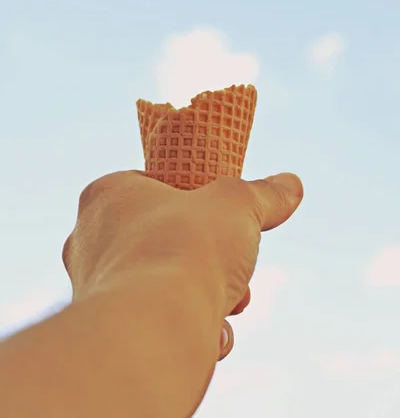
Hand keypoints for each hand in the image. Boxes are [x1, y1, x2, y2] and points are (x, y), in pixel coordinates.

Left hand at [62, 170, 302, 361]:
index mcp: (107, 195)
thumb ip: (264, 194)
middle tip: (236, 266)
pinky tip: (211, 335)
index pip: (151, 185)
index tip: (221, 217)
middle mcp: (88, 240)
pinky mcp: (105, 331)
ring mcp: (91, 288)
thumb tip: (291, 184)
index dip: (193, 200)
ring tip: (231, 303)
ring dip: (205, 293)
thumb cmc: (185, 247)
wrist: (154, 329)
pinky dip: (189, 328)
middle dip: (209, 256)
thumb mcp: (238, 205)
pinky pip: (154, 322)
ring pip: (161, 283)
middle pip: (163, 238)